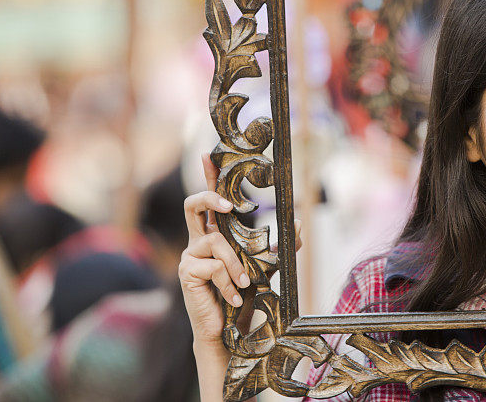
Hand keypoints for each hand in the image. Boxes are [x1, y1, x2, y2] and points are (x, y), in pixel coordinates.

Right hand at [179, 152, 301, 344]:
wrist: (226, 329)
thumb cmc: (242, 295)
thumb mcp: (265, 266)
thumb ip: (281, 246)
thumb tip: (298, 223)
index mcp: (214, 234)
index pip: (209, 200)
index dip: (207, 177)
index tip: (208, 155)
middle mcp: (198, 240)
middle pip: (193, 204)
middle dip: (209, 196)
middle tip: (228, 204)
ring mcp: (190, 255)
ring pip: (216, 243)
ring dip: (236, 265)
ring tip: (244, 284)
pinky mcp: (187, 271)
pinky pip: (213, 266)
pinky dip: (228, 282)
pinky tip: (233, 297)